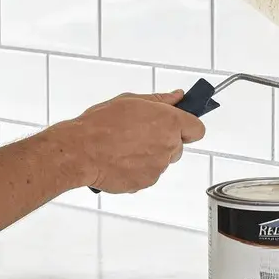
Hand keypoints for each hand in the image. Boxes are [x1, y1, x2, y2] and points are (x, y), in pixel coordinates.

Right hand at [66, 90, 205, 192]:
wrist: (81, 151)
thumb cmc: (101, 125)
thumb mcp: (131, 101)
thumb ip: (159, 100)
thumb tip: (177, 96)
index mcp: (169, 121)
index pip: (197, 128)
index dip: (188, 126)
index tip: (179, 125)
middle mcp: (168, 145)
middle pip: (178, 146)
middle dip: (163, 141)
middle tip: (139, 134)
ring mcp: (158, 166)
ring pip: (162, 161)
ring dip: (149, 155)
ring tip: (124, 147)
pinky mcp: (146, 182)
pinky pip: (148, 175)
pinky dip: (138, 169)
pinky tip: (120, 160)